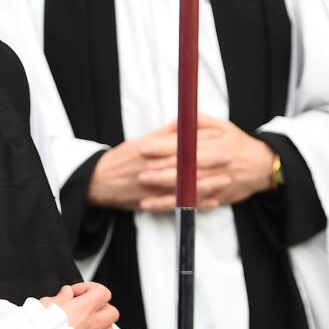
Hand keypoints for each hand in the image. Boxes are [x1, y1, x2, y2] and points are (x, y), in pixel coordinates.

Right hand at [41, 282, 118, 328]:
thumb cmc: (39, 326)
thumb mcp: (46, 302)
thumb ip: (61, 296)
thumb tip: (67, 293)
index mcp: (84, 307)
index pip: (102, 292)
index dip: (90, 288)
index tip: (76, 293)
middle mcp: (92, 323)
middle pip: (112, 311)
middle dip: (102, 307)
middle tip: (87, 307)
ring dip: (104, 328)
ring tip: (91, 326)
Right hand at [88, 124, 225, 211]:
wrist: (98, 181)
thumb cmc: (119, 160)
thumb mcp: (138, 142)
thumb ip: (161, 135)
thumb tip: (180, 125)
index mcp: (151, 150)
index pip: (180, 142)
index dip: (201, 139)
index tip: (220, 135)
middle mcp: (153, 167)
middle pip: (186, 164)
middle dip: (210, 160)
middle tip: (230, 156)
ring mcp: (154, 186)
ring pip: (184, 185)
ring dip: (207, 183)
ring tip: (226, 180)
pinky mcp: (152, 202)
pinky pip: (178, 204)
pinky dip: (195, 203)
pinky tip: (211, 202)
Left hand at [136, 114, 273, 210]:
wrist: (263, 166)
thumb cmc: (238, 143)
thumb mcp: (222, 126)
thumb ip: (197, 122)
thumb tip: (175, 123)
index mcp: (214, 145)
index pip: (185, 147)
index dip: (164, 148)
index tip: (145, 148)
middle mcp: (215, 166)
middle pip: (185, 171)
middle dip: (161, 173)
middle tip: (139, 173)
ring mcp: (216, 184)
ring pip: (189, 192)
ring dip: (165, 196)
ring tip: (143, 197)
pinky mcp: (216, 198)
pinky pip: (194, 205)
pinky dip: (176, 207)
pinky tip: (158, 208)